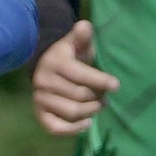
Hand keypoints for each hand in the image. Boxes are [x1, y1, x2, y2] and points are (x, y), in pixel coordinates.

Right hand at [34, 19, 114, 135]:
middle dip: (98, 97)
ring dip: (91, 111)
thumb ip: (82, 36)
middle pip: (80, 96)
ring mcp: (40, 99)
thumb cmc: (68, 56)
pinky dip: (74, 129)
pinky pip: (56, 128)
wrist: (45, 68)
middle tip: (105, 96)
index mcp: (55, 64)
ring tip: (97, 106)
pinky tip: (86, 123)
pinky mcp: (39, 114)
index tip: (116, 85)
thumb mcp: (76, 44)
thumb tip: (85, 26)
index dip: (101, 81)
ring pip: (73, 112)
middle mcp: (43, 82)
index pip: (81, 76)